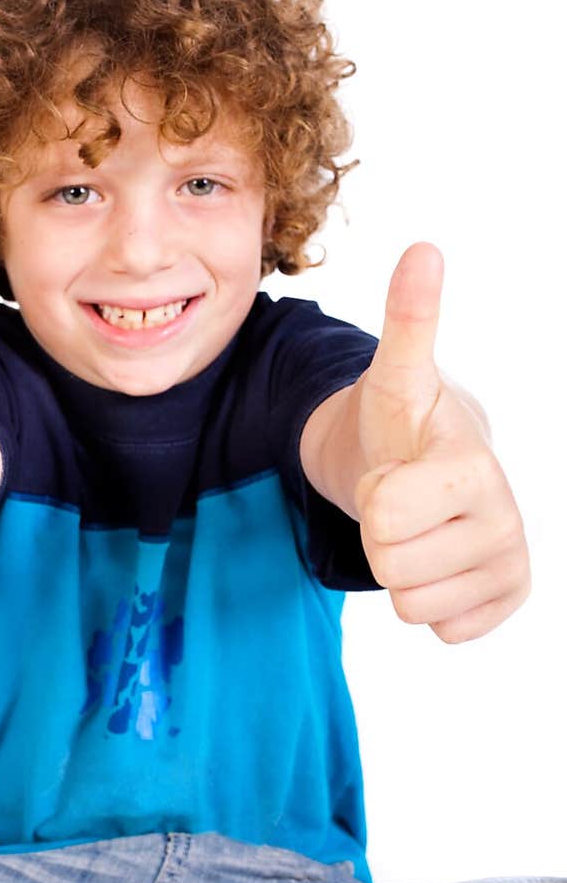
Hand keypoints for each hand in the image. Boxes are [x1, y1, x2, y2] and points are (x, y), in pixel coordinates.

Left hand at [353, 243, 530, 643]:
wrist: (428, 468)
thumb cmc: (402, 425)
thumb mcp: (394, 377)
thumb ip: (409, 322)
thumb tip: (423, 249)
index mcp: (474, 468)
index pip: (384, 517)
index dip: (372, 497)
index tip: (396, 472)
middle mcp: (505, 519)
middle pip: (391, 568)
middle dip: (382, 538)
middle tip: (403, 504)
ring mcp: (509, 564)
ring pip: (412, 606)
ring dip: (402, 570)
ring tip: (419, 528)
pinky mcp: (506, 601)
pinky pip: (443, 632)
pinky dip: (431, 602)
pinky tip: (439, 558)